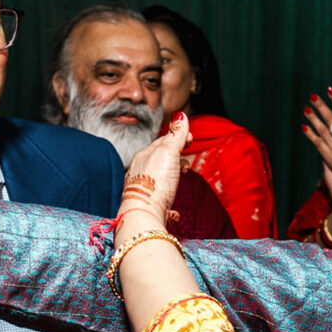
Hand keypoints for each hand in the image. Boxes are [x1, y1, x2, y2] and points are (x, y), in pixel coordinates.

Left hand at [117, 112, 189, 231]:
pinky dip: (168, 206)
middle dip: (175, 158)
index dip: (178, 138)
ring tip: (182, 178)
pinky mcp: (148, 210)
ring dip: (172, 178)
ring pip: (159, 181)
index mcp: (144, 156)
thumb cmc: (155, 183)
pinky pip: (160, 206)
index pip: (162, 141)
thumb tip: (181, 115)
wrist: (144, 215)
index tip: (191, 139)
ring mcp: (143, 191)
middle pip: (160, 161)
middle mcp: (140, 172)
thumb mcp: (168, 152)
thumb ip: (176, 135)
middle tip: (186, 161)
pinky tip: (174, 212)